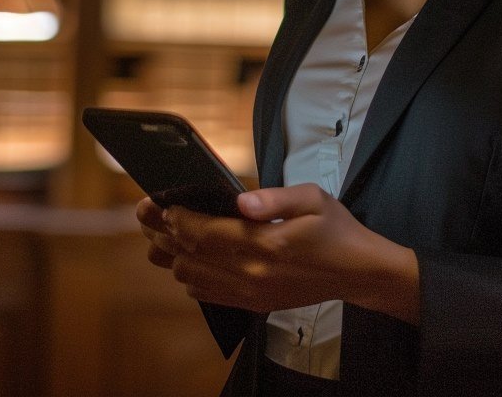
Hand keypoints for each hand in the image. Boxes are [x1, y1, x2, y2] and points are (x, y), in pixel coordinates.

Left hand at [136, 185, 418, 323]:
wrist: (357, 272)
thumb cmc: (336, 228)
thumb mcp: (313, 198)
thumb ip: (275, 197)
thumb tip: (242, 198)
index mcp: (267, 243)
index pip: (207, 231)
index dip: (178, 217)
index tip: (160, 202)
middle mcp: (253, 273)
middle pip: (191, 254)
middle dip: (164, 232)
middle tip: (145, 214)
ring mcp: (251, 293)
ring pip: (192, 277)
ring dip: (172, 255)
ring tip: (158, 234)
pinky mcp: (253, 304)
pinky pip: (208, 294)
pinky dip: (189, 277)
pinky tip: (185, 260)